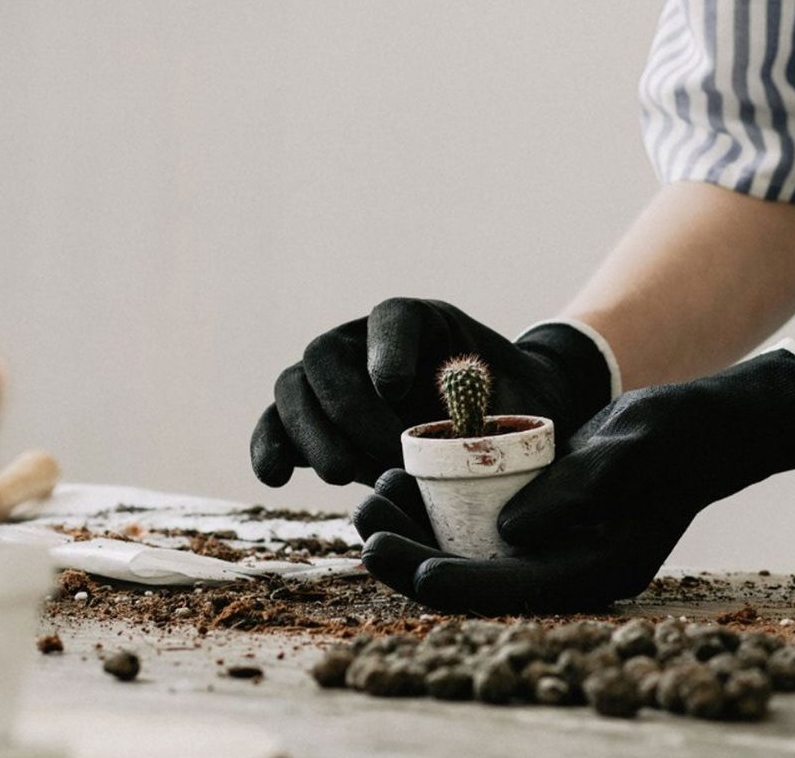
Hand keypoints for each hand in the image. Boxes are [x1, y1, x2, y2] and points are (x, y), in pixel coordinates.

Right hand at [250, 300, 611, 487]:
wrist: (494, 434)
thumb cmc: (514, 416)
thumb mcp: (524, 411)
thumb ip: (508, 420)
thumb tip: (489, 448)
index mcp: (426, 325)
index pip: (394, 317)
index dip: (387, 346)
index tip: (396, 388)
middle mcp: (367, 341)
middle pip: (329, 354)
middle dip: (347, 407)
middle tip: (378, 455)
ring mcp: (332, 378)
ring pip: (294, 387)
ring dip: (311, 432)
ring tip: (344, 475)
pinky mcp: (310, 419)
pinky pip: (274, 425)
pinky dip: (270, 448)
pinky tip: (276, 478)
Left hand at [354, 348, 794, 612]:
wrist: (702, 425)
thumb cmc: (674, 437)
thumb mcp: (628, 455)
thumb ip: (574, 492)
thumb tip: (509, 529)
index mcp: (590, 573)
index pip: (503, 593)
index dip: (443, 580)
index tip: (395, 556)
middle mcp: (564, 568)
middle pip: (472, 579)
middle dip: (411, 555)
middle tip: (364, 519)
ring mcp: (552, 544)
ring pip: (466, 552)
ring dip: (416, 530)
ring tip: (372, 493)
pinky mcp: (541, 516)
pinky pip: (478, 525)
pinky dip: (439, 508)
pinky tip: (404, 477)